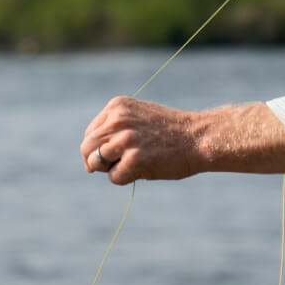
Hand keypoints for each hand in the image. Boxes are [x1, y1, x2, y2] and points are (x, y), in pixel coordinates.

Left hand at [80, 96, 197, 185]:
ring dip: (112, 168)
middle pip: (86, 148)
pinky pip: (114, 177)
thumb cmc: (170, 130)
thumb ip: (115, 128)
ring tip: (136, 162)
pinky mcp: (134, 159)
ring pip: (95, 163)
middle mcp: (117, 120)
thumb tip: (90, 158)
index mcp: (117, 106)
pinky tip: (145, 168)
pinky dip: (126, 178)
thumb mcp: (139, 116)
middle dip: (97, 161)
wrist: (198, 137)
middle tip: (118, 164)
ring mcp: (125, 140)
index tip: (117, 152)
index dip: (100, 147)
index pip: (90, 133)